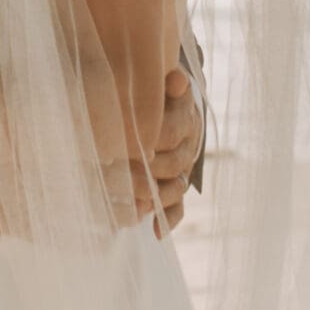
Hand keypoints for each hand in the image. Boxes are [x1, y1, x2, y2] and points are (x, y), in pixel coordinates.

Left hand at [144, 67, 208, 234]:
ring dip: (155, 196)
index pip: (173, 131)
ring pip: (176, 188)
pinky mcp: (175, 189)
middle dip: (149, 170)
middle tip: (122, 173)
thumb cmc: (151, 95)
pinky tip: (156, 231)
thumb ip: (166, 83)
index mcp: (184, 118)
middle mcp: (187, 146)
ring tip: (134, 201)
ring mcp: (182, 170)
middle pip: (175, 164)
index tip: (131, 141)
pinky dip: (169, 220)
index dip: (153, 137)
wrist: (160, 107)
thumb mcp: (157, 83)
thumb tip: (176, 77)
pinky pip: (178, 208)